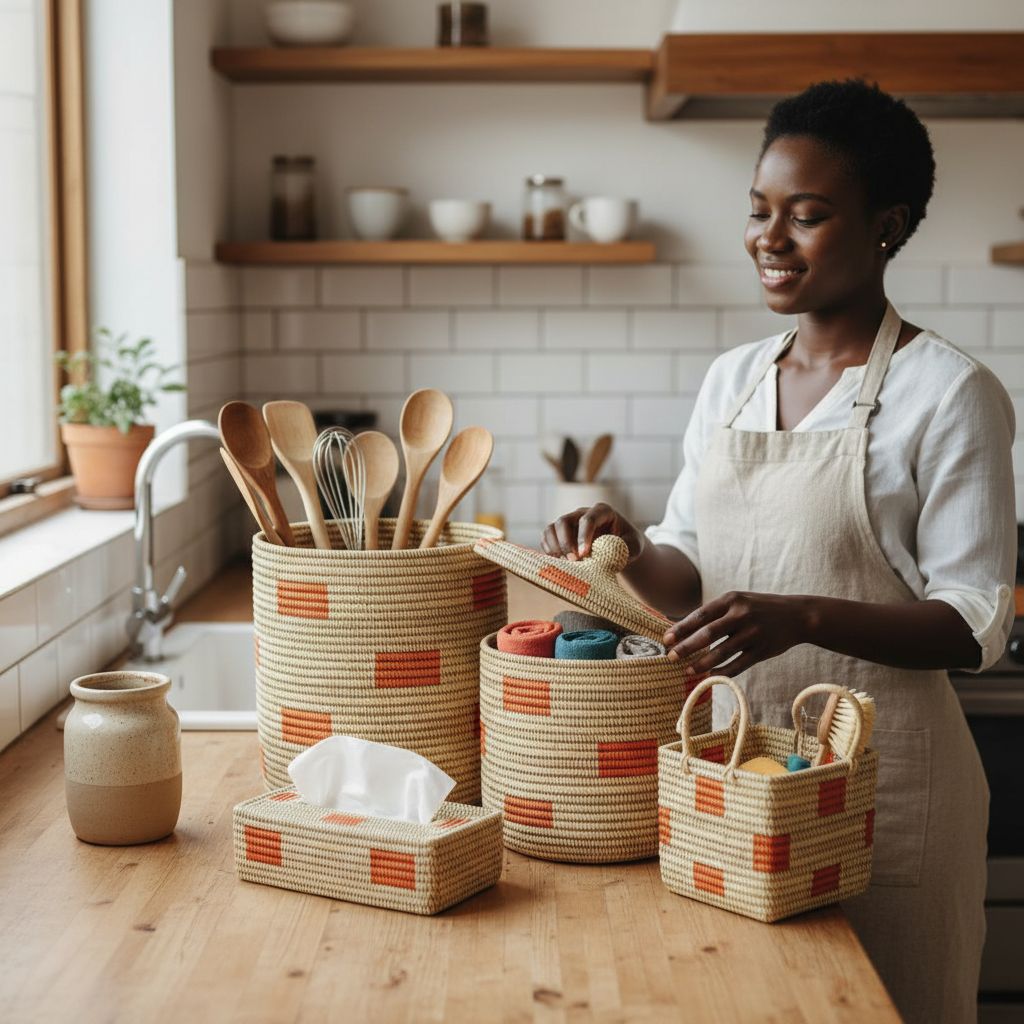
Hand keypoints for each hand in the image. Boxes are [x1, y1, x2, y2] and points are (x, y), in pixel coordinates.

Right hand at [541, 503, 643, 562]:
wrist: (619, 545)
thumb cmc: (627, 543)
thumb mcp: (634, 545)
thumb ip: (627, 548)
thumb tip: (612, 554)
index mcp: (602, 512)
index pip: (588, 519)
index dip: (584, 536)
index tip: (584, 554)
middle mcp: (581, 514)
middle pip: (564, 521)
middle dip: (565, 542)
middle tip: (574, 561)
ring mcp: (569, 523)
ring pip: (551, 529)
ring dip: (554, 547)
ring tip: (566, 564)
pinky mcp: (560, 534)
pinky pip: (546, 539)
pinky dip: (548, 551)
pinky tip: (559, 563)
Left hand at [663, 591, 810, 675]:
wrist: (798, 615)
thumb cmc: (759, 608)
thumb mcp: (738, 601)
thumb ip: (715, 613)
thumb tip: (683, 628)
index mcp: (731, 600)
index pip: (700, 615)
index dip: (681, 628)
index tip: (666, 639)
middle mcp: (741, 615)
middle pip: (708, 634)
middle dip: (686, 647)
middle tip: (671, 656)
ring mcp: (753, 634)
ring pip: (721, 652)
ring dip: (702, 663)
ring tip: (687, 670)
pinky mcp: (762, 650)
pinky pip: (738, 665)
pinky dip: (722, 672)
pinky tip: (709, 676)